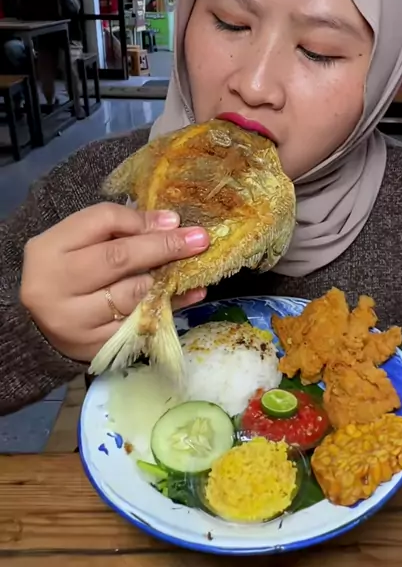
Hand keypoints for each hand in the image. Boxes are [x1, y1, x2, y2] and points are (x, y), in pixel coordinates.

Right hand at [20, 203, 208, 362]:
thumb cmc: (65, 272)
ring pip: (131, 294)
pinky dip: (169, 307)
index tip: (174, 220)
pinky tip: (189, 294)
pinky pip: (139, 324)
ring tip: (192, 266)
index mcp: (49, 249)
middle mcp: (56, 285)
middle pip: (118, 258)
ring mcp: (74, 321)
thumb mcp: (77, 242)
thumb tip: (170, 222)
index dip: (140, 219)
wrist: (37, 327)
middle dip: (163, 246)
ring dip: (167, 279)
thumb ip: (116, 227)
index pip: (100, 221)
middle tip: (199, 239)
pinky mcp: (94, 347)